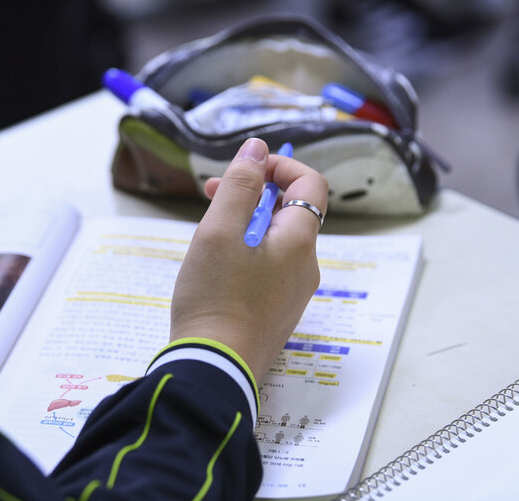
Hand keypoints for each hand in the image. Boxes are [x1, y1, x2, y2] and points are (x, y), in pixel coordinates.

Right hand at [170, 138, 327, 383]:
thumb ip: (239, 185)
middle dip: (253, 194)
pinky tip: (216, 267)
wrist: (214, 370)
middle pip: (291, 212)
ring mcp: (294, 293)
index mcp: (299, 242)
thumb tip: (258, 149)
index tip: (244, 168)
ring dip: (247, 223)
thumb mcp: (218, 232)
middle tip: (210, 194)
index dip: (280, 166)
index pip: (310, 184)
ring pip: (277, 241)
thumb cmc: (214, 299)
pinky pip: (270, 268)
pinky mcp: (277, 312)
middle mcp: (306, 266)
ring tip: (208, 233)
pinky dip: (247, 253)